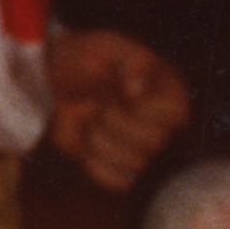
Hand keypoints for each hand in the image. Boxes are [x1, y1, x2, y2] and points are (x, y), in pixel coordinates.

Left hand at [46, 26, 190, 192]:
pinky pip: (118, 182)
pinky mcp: (115, 166)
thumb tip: (137, 91)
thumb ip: (132, 62)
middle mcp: (164, 127)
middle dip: (114, 121)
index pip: (175, 116)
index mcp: (172, 95)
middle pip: (152, 143)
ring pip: (135, 164)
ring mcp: (140, 149)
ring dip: (100, 140)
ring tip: (90, 118)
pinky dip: (95, 164)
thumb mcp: (110, 46)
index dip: (140, 106)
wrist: (54, 77)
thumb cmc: (89, 57)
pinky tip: (84, 141)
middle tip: (98, 102)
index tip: (118, 88)